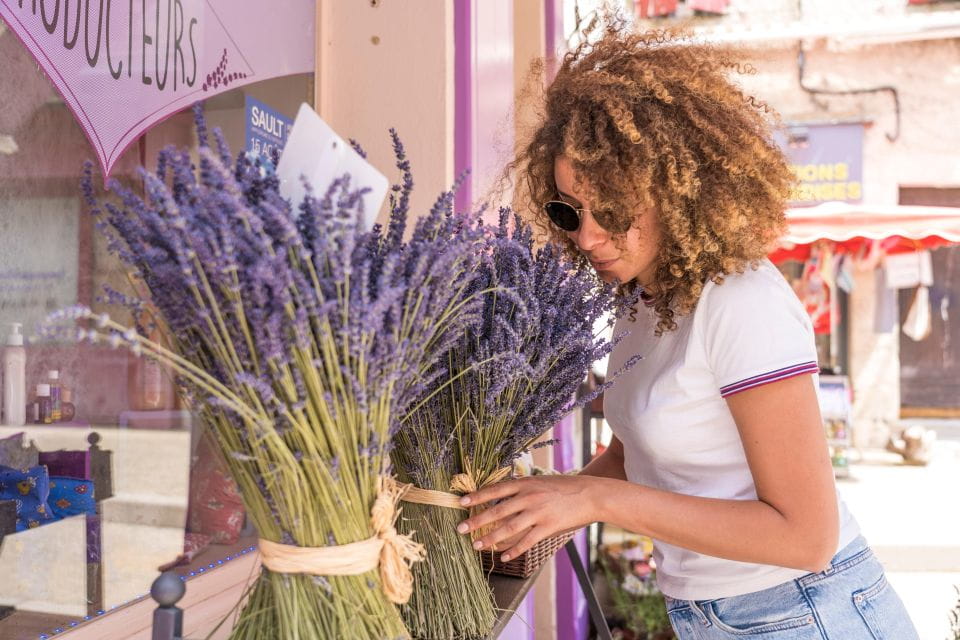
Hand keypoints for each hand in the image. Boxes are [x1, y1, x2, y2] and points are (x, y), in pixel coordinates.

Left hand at [456, 475, 602, 561]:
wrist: (590, 494)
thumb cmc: (564, 487)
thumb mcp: (540, 480)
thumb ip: (522, 487)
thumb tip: (501, 494)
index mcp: (525, 483)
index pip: (495, 490)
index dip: (477, 496)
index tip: (461, 502)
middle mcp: (529, 497)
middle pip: (497, 511)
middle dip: (476, 520)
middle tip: (460, 529)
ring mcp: (538, 513)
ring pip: (508, 528)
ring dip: (490, 538)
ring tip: (476, 545)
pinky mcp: (548, 527)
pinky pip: (527, 541)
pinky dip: (513, 550)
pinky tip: (503, 557)